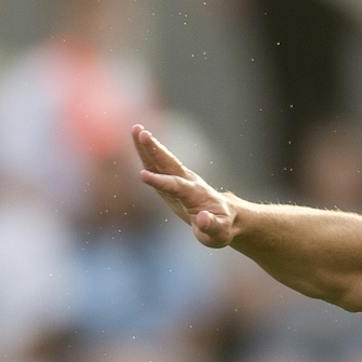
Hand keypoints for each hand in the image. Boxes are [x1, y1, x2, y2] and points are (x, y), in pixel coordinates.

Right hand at [133, 125, 236, 248]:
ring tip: (136, 129)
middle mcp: (188, 182)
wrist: (225, 217)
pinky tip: (137, 141)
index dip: (160, 181)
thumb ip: (211, 226)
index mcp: (196, 195)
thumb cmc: (221, 227)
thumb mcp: (219, 232)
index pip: (176, 186)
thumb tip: (202, 218)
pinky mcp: (172, 181)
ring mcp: (180, 179)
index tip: (142, 175)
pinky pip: (158, 165)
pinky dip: (148, 154)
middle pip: (169, 164)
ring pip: (163, 160)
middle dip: (155, 149)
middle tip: (142, 133)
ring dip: (149, 146)